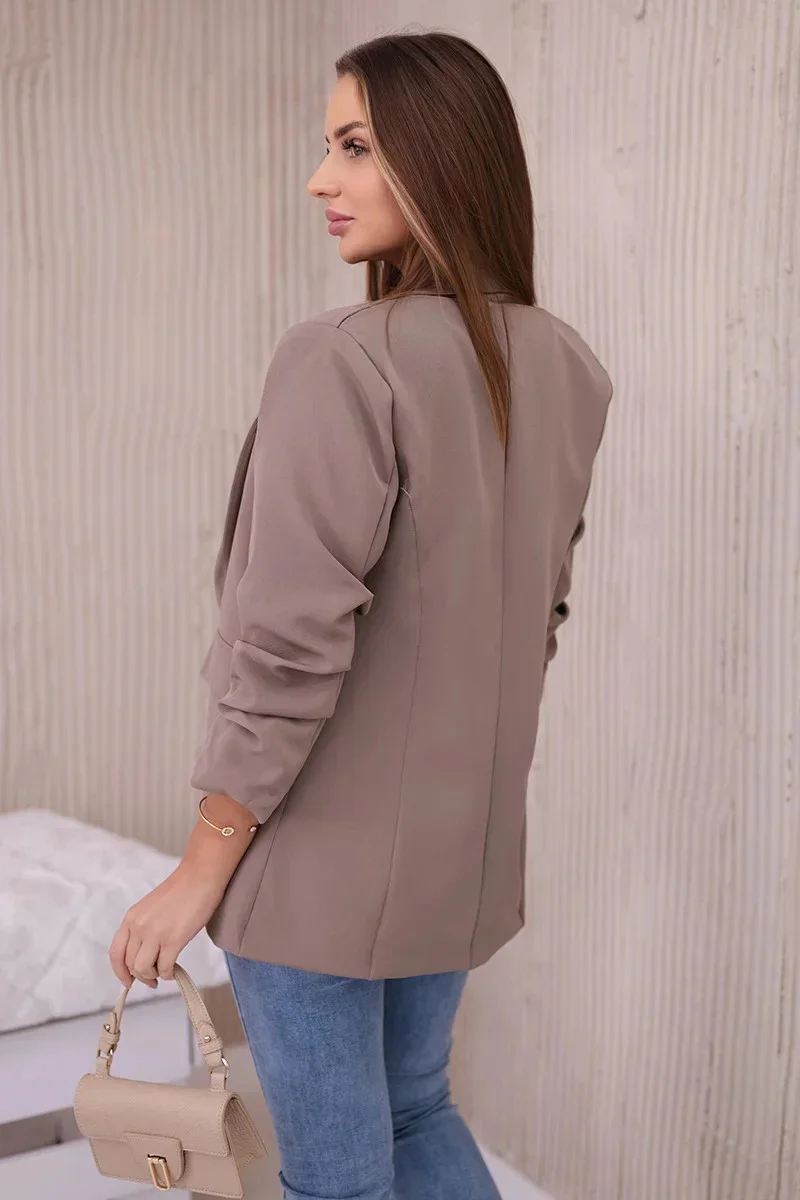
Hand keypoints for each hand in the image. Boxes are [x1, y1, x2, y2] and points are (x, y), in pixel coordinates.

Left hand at [109, 865, 224, 988]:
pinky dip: (168, 974)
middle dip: (141, 976)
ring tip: (164, 972)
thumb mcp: (151, 908)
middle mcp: (138, 927)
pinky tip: (175, 971)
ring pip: (143, 969)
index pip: (116, 953)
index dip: (120, 972)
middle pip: (130, 964)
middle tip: (153, 980)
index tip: (128, 982)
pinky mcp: (173, 940)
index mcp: (131, 918)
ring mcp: (154, 934)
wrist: (200, 876)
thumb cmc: (182, 890)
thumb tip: (145, 954)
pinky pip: (164, 968)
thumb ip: (143, 928)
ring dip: (153, 976)